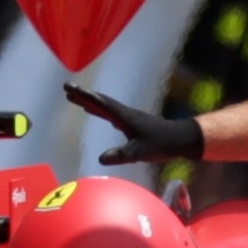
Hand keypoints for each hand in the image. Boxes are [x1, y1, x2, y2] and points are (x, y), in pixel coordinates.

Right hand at [63, 84, 202, 165]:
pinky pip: (109, 113)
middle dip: (82, 96)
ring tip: (74, 97)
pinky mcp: (131, 122)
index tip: (69, 88)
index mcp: (124, 117)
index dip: (83, 97)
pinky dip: (98, 109)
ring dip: (89, 101)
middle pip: (99, 102)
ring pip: (104, 106)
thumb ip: (122, 155)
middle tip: (66, 89)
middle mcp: (124, 113)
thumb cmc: (161, 145)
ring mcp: (128, 117)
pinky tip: (95, 110)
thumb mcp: (140, 152)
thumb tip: (101, 159)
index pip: (100, 104)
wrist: (180, 139)